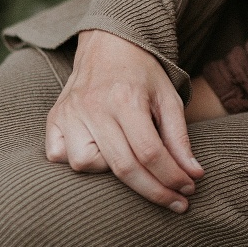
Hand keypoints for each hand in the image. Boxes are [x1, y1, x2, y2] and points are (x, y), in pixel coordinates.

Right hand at [45, 29, 203, 209]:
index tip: (189, 190)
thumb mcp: (168, 97)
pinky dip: (77, 161)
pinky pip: (58, 156)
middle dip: (154, 191)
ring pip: (84, 165)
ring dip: (109, 172)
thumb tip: (194, 175)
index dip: (171, 177)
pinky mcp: (53, 118)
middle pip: (122, 167)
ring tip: (128, 160)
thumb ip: (179, 137)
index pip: (149, 152)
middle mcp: (94, 106)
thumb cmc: (143, 73)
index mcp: (126, 98)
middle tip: (177, 202)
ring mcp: (69, 112)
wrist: (109, 44)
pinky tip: (98, 153)